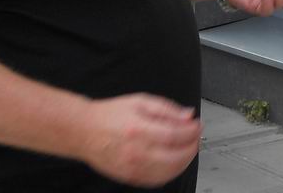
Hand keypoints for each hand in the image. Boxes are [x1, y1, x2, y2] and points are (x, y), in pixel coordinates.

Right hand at [80, 94, 200, 186]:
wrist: (84, 131)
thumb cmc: (110, 114)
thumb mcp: (140, 101)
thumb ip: (166, 108)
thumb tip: (187, 115)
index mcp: (138, 129)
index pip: (175, 135)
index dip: (192, 131)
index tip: (198, 125)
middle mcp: (135, 151)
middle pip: (175, 157)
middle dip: (192, 147)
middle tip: (196, 137)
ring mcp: (132, 168)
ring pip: (168, 172)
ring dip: (184, 161)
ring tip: (188, 148)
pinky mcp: (129, 177)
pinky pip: (156, 181)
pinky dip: (171, 173)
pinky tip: (174, 162)